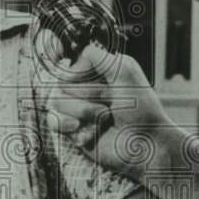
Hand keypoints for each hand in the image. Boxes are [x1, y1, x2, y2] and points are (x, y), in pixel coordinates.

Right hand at [36, 30, 181, 180]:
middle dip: (88, 94)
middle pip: (60, 82)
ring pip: (56, 101)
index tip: (101, 82)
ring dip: (83, 111)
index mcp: (95, 72)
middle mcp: (82, 89)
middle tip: (111, 103)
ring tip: (104, 118)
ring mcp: (75, 110)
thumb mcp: (125, 69)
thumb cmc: (140, 107)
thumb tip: (68, 66)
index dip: (80, 74)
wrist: (144, 142)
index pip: (69, 63)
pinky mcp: (71, 131)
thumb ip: (96, 56)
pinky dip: (72, 126)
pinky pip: (53, 121)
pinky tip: (90, 133)